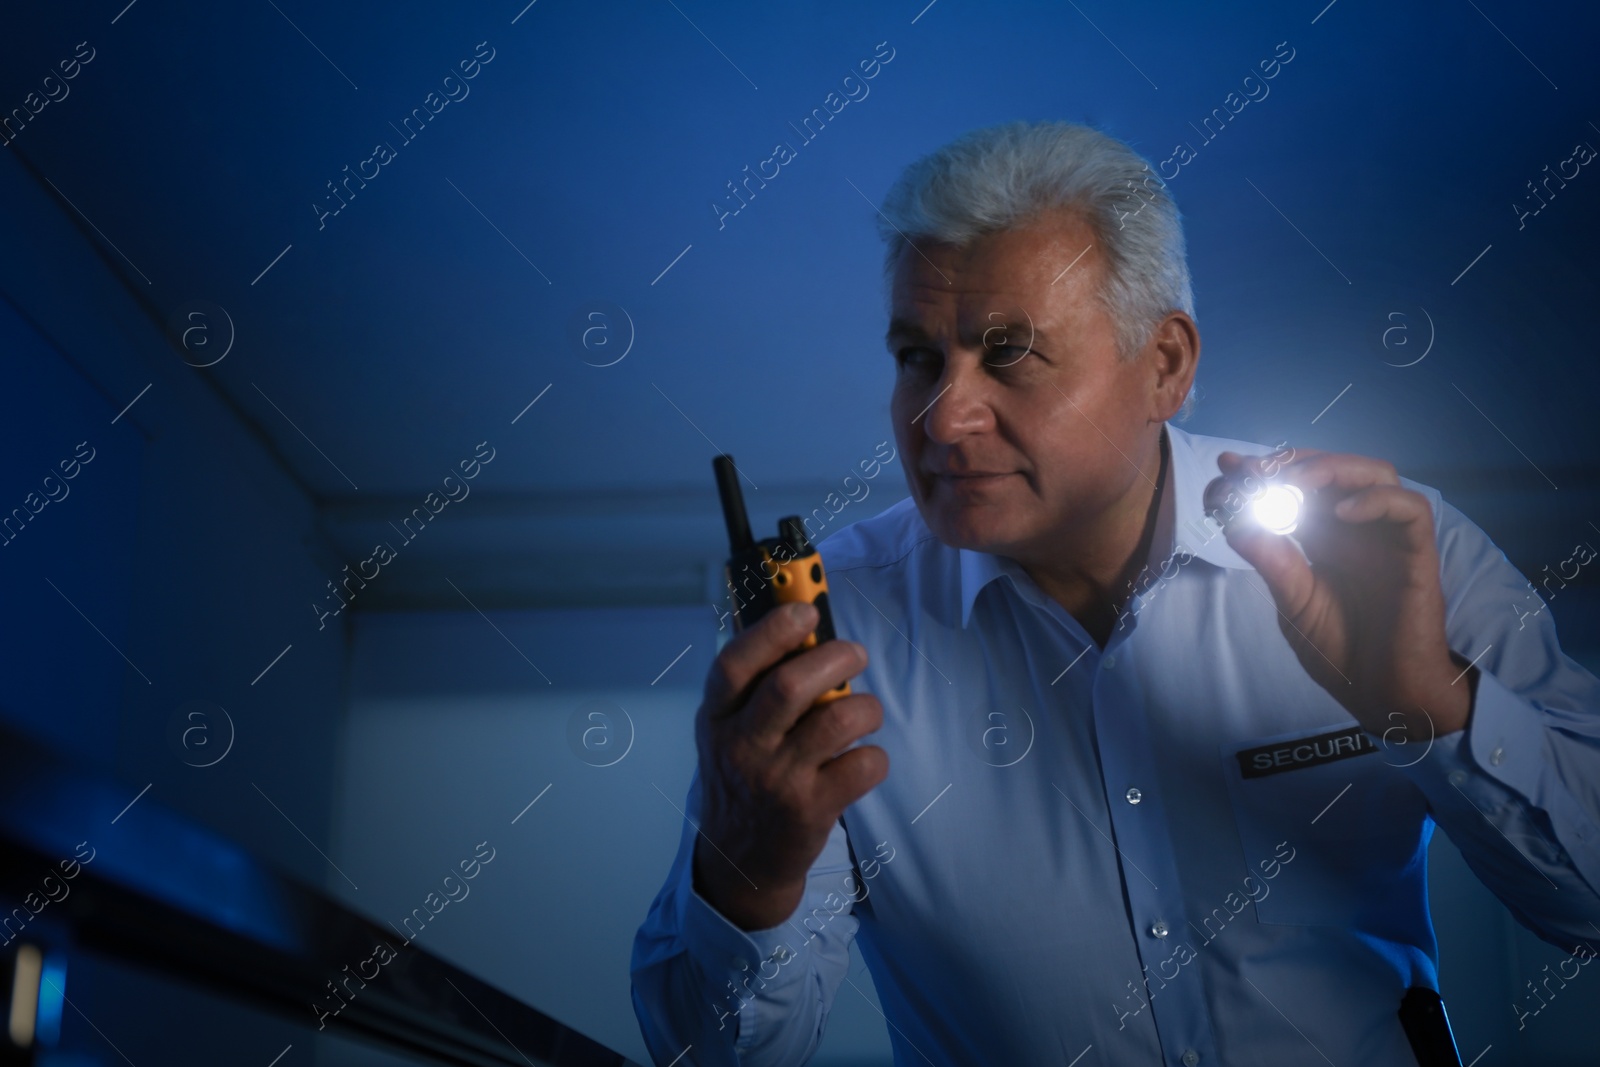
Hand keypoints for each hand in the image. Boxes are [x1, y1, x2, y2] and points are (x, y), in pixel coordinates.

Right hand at [692, 601, 887, 930]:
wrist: (741, 861)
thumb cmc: (744, 778)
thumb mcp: (727, 730)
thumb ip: (754, 683)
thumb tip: (796, 615)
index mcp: (716, 718)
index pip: (734, 664)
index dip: (772, 631)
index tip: (807, 612)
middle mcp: (741, 747)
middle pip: (789, 687)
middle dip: (835, 658)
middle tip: (856, 654)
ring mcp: (776, 781)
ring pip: (836, 722)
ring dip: (865, 707)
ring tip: (865, 712)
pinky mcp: (811, 809)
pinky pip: (862, 764)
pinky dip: (874, 755)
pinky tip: (862, 760)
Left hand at [1215, 449, 1473, 741]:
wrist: (1382, 694)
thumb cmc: (1340, 650)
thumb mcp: (1292, 602)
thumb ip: (1270, 560)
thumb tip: (1233, 519)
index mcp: (1324, 538)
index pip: (1298, 488)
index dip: (1265, 471)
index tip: (1226, 467)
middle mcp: (1357, 529)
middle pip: (1334, 470)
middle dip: (1292, 463)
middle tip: (1254, 470)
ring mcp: (1388, 537)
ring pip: (1376, 474)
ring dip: (1333, 468)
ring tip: (1294, 483)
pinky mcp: (1418, 554)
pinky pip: (1411, 509)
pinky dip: (1377, 500)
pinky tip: (1341, 513)